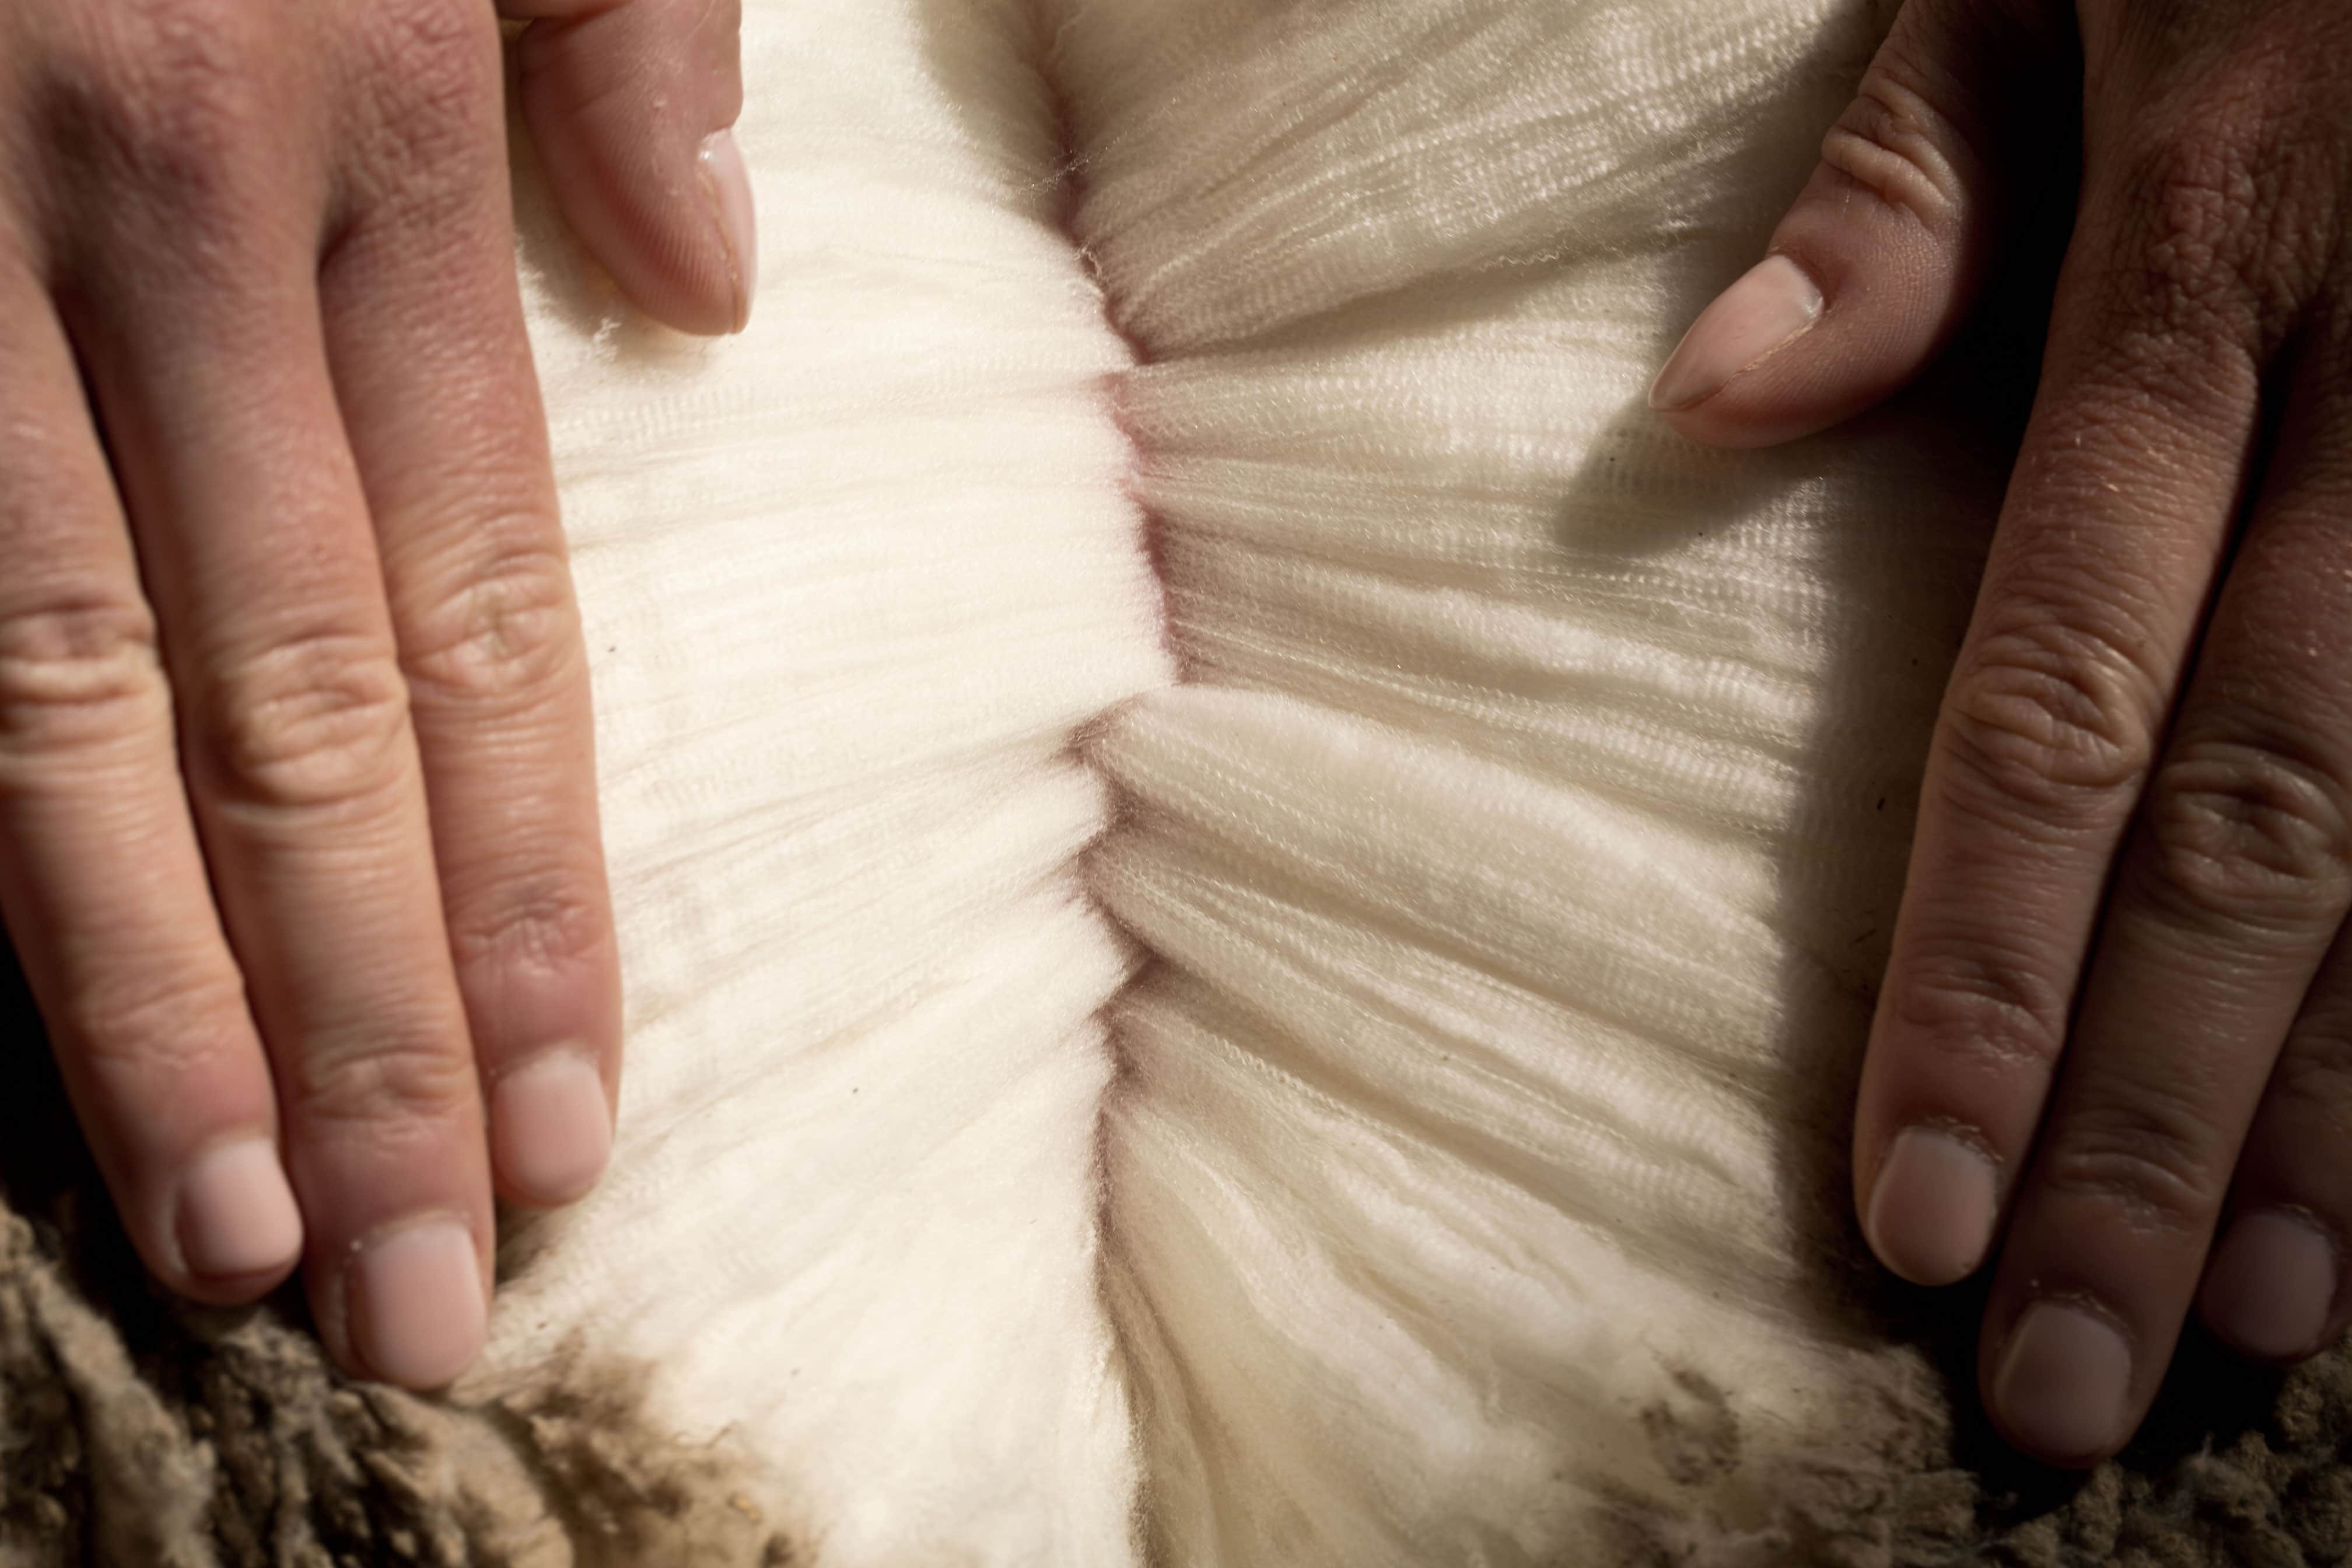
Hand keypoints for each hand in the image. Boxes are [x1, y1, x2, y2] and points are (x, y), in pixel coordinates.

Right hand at [0, 0, 747, 1389]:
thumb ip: (607, 27)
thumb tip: (710, 287)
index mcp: (355, 134)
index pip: (487, 617)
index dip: (533, 890)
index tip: (574, 1125)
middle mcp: (155, 221)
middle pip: (290, 716)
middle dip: (360, 1023)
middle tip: (417, 1287)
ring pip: (50, 702)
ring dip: (145, 998)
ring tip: (237, 1239)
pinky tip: (22, 1024)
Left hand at [1653, 0, 2351, 1463]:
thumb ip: (1904, 192)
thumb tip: (1716, 406)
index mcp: (2214, 280)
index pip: (2066, 692)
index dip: (1987, 966)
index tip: (1913, 1204)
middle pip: (2266, 832)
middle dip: (2164, 1126)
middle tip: (2068, 1384)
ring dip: (2349, 1114)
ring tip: (2253, 1335)